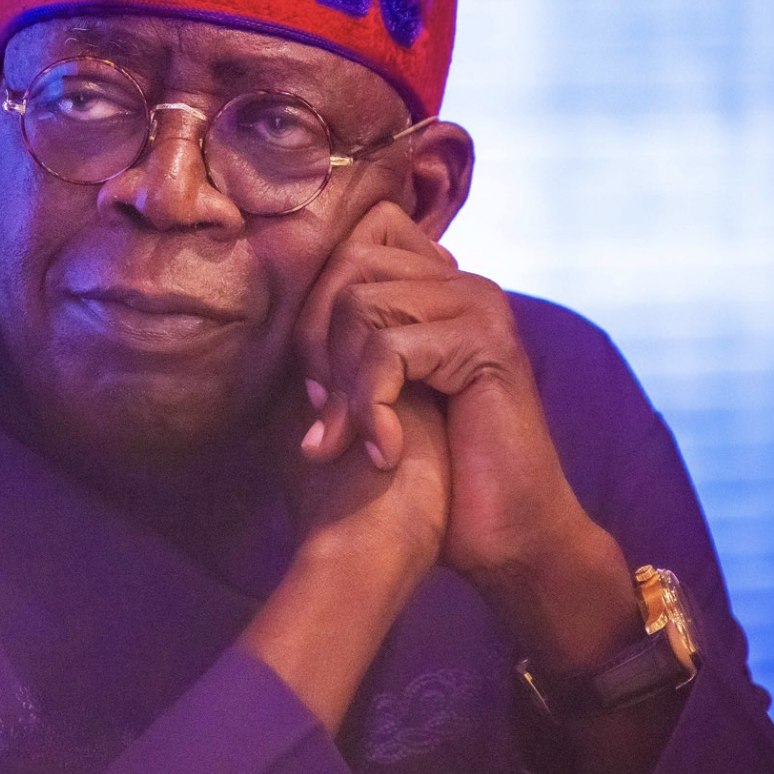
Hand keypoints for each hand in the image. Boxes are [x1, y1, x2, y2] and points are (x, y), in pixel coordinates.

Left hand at [294, 202, 592, 581]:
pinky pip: (390, 349)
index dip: (317, 302)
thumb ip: (339, 344)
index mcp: (435, 287)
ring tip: (347, 440)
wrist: (503, 535)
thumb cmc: (429, 472)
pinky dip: (369, 406)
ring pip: (361, 304)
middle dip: (319, 338)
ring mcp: (479, 307)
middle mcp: (461, 283)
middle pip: (349, 262)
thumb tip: (269, 304)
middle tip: (324, 412)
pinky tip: (384, 453)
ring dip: (341, 381)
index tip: (317, 381)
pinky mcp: (486, 343)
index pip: (356, 238)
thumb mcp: (372, 395)